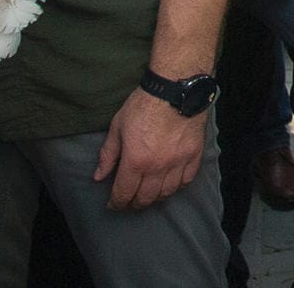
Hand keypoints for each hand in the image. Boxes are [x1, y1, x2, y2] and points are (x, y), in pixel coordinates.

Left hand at [93, 87, 207, 209]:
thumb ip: (108, 154)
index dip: (116, 203)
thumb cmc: (143, 105)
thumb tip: (99, 176)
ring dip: (156, 197)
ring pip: (167, 192)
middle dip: (135, 203)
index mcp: (136, 161)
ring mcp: (178, 162)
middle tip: (130, 201)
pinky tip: (170, 182)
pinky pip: (187, 179)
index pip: (124, 193)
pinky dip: (177, 185)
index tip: (113, 204)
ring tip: (149, 194)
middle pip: (146, 198)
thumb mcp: (118, 127)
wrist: (175, 88)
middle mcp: (158, 167)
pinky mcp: (194, 154)